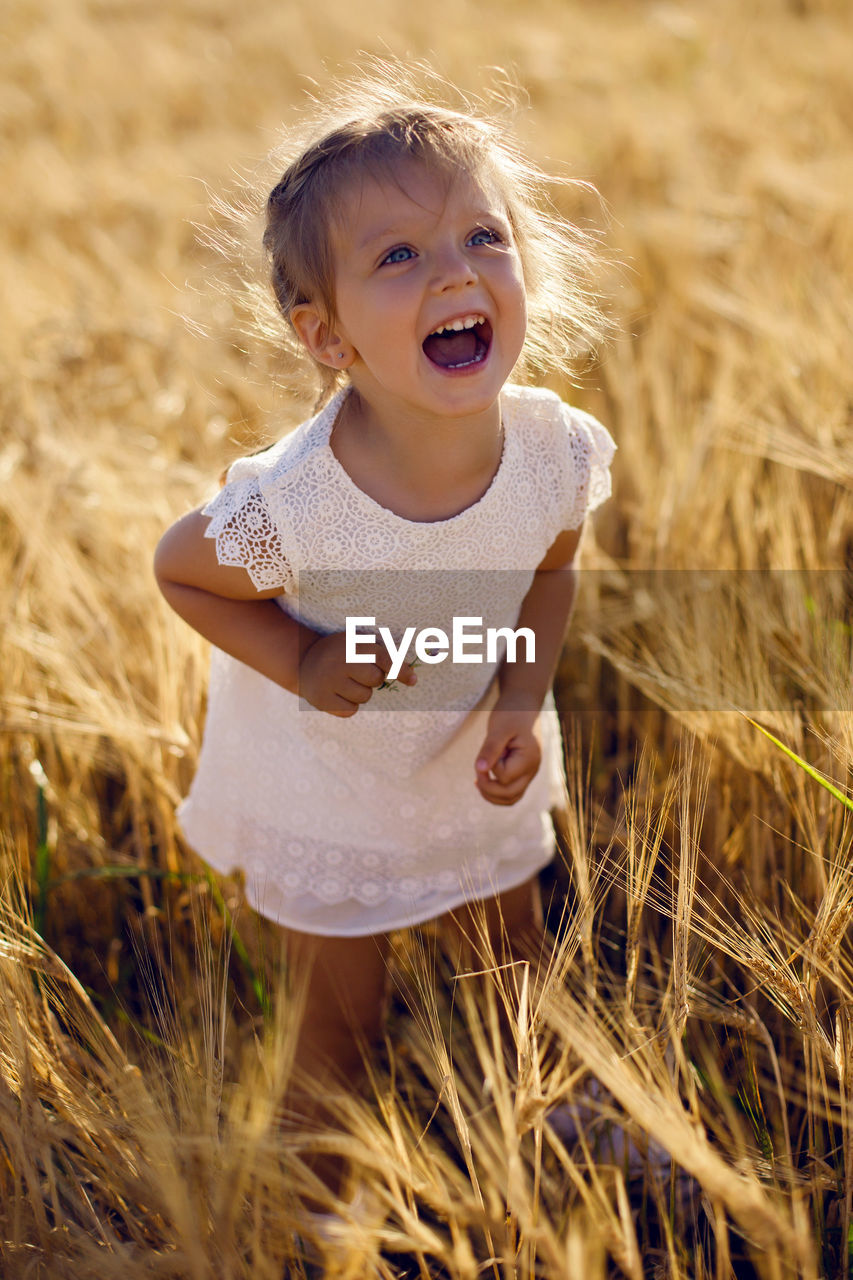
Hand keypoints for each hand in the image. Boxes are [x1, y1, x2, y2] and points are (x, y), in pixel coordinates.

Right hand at [298, 631, 416, 716]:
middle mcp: (339, 662)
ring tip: (346, 682)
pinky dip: (349, 705)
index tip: (413, 680)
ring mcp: (328, 682)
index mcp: (351, 644)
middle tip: (358, 671)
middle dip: (373, 678)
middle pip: (375, 679)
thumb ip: (384, 653)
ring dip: (360, 692)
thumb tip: (413, 675)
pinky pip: (350, 710)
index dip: (401, 670)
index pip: (383, 658)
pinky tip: (338, 693)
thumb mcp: (358, 643)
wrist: (302, 662)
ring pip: (364, 697)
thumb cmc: (342, 653)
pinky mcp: (321, 700)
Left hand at [474, 709, 541, 805]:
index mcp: (529, 758)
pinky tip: (484, 781)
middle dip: (488, 789)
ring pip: (511, 798)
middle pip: (509, 795)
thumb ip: (490, 749)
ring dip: (492, 795)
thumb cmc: (512, 712)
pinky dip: (497, 792)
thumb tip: (479, 770)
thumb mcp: (499, 727)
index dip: (489, 770)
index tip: (483, 755)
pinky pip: (511, 792)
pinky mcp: (522, 772)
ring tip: (478, 782)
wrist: (523, 703)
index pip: (505, 777)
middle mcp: (532, 769)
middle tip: (475, 774)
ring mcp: (529, 773)